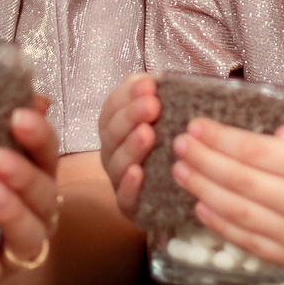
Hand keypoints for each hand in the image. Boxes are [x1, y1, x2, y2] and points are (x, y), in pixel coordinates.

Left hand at [0, 95, 63, 284]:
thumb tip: (24, 90)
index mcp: (27, 171)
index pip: (45, 149)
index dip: (37, 133)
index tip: (18, 116)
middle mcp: (31, 209)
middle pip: (44, 191)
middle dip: (23, 173)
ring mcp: (12, 247)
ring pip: (29, 233)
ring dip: (11, 211)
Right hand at [96, 73, 158, 218]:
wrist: (171, 192)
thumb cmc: (166, 146)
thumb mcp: (164, 118)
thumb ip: (157, 98)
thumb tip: (159, 79)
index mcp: (115, 126)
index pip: (113, 105)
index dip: (128, 93)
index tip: (149, 84)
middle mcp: (112, 151)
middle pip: (113, 131)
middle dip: (131, 115)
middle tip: (152, 105)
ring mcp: (118, 178)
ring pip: (117, 162)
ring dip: (131, 146)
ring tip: (147, 134)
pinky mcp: (128, 205)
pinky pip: (124, 196)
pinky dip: (129, 184)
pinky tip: (138, 173)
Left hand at [173, 103, 283, 276]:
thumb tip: (279, 133)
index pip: (255, 151)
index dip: (220, 138)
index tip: (196, 126)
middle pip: (239, 180)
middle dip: (203, 160)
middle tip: (179, 145)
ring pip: (237, 212)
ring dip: (202, 190)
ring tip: (181, 171)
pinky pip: (246, 240)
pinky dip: (218, 224)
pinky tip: (200, 205)